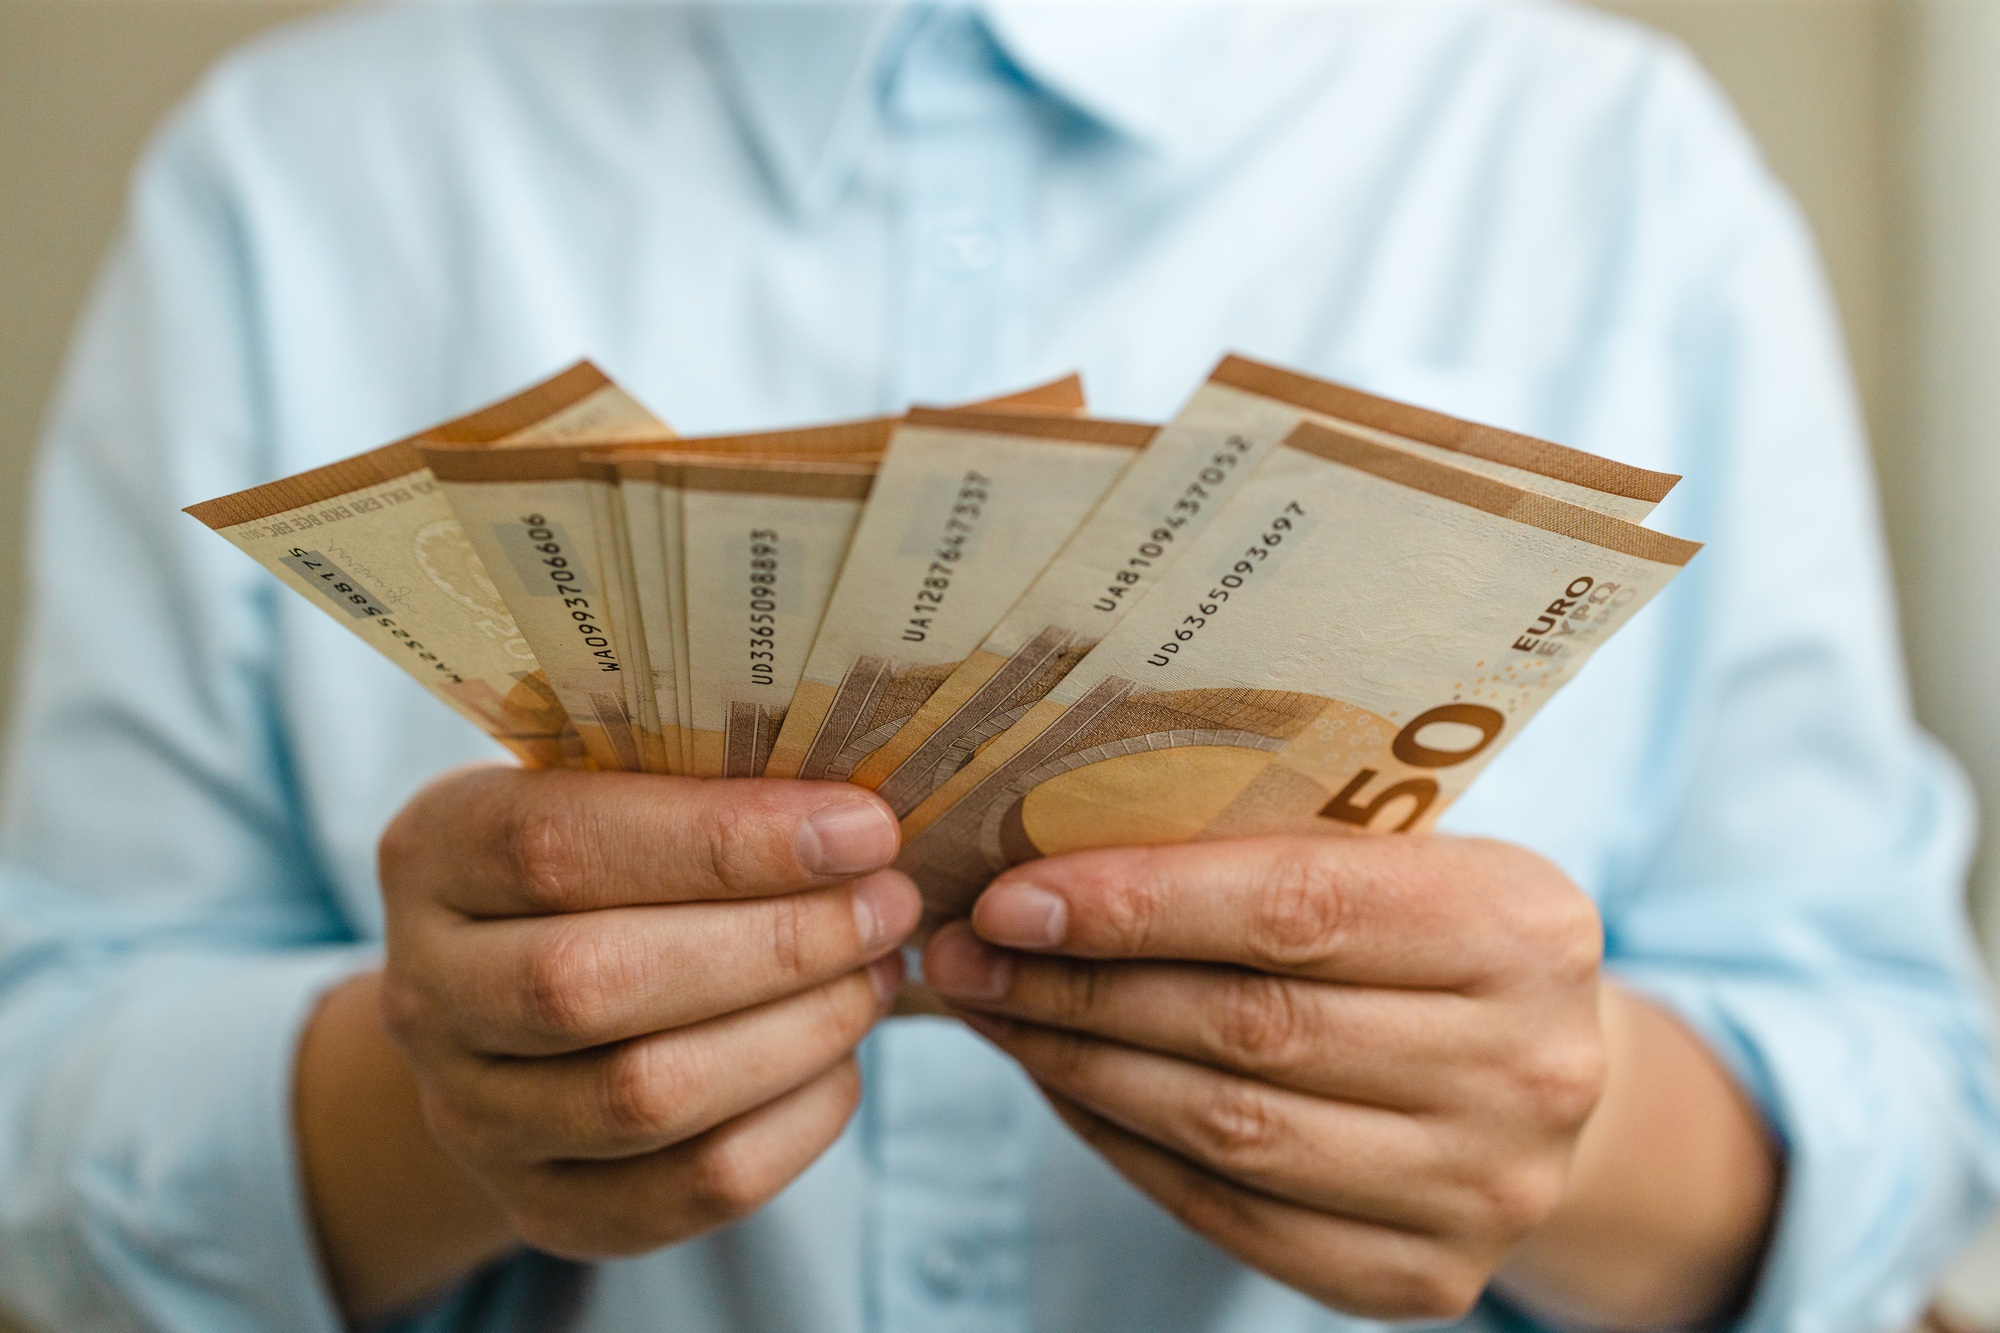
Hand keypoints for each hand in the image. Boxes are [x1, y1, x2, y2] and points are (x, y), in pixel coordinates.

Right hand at [374, 763, 918, 1260]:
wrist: (513, 1012)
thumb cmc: (599, 866)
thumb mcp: (606, 792)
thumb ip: (692, 784)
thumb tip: (854, 798)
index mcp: (433, 854)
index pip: (559, 844)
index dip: (723, 839)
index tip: (860, 828)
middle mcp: (425, 995)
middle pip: (597, 982)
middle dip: (777, 941)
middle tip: (887, 903)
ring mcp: (472, 1119)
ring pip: (649, 1095)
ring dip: (800, 1029)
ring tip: (878, 971)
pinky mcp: (546, 1210)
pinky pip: (694, 1187)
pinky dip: (797, 1119)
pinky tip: (843, 1056)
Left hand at [921, 834, 1604, 1320]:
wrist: (1539, 1075)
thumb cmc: (1429, 938)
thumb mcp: (1397, 860)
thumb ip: (1262, 852)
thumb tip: (1046, 860)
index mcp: (1524, 926)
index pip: (1296, 910)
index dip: (1138, 906)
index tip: (1010, 898)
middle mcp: (1526, 1067)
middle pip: (1250, 1027)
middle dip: (1080, 988)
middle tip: (966, 956)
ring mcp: (1483, 1187)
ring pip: (1229, 1129)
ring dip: (1080, 1067)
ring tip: (994, 1014)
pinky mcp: (1425, 1276)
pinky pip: (1233, 1215)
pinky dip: (1125, 1144)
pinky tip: (1062, 1085)